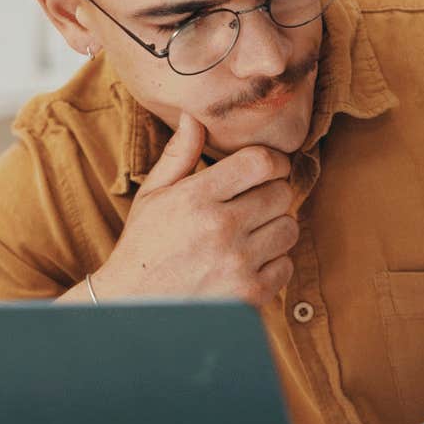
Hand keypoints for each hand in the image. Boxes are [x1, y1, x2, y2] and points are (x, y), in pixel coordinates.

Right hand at [92, 112, 297, 303]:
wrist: (134, 307)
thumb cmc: (144, 246)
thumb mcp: (152, 195)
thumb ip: (178, 155)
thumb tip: (194, 117)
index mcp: (196, 197)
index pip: (260, 162)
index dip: (274, 161)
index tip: (269, 168)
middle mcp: (220, 228)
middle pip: (281, 193)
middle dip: (273, 193)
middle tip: (255, 203)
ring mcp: (237, 263)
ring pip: (289, 228)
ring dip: (276, 228)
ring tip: (251, 233)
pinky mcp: (249, 294)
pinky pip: (286, 266)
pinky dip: (274, 263)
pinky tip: (250, 262)